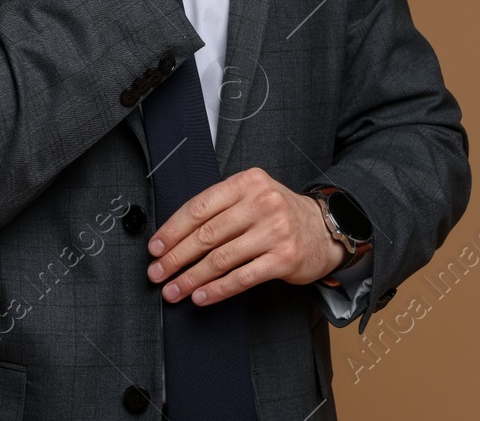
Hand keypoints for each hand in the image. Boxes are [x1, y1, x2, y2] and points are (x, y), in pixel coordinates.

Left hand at [145, 167, 348, 304]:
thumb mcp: (252, 196)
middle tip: (156, 274)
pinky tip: (201, 297)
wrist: (325, 229)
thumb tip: (173, 238)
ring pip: (221, 259)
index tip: (155, 249)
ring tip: (173, 291)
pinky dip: (217, 290)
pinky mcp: (284, 258)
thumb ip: (220, 208)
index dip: (172, 230)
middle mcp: (262, 202)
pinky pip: (242, 277)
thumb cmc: (279, 215)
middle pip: (206, 235)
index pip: (200, 207)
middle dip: (175, 258)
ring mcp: (275, 230)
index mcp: (247, 182)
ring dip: (191, 278)